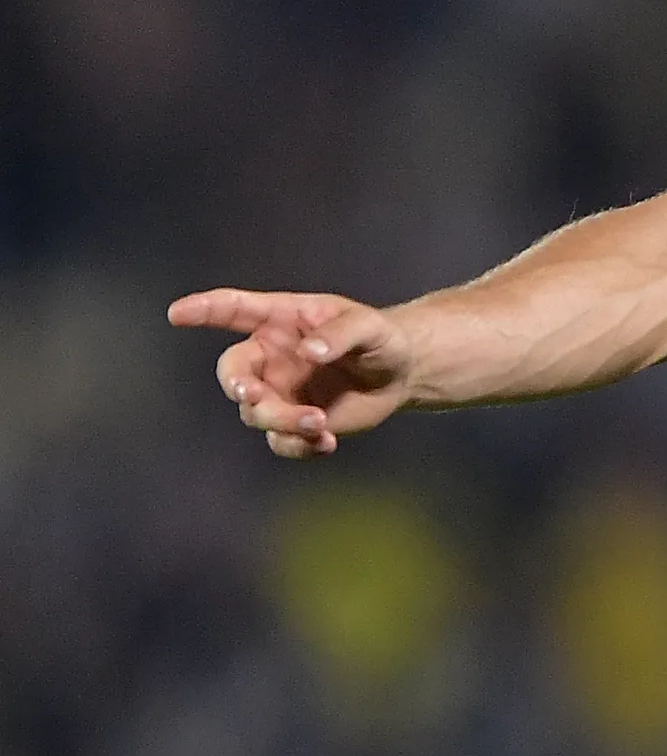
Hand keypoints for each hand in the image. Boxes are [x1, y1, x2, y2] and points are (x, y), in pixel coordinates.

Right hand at [168, 289, 417, 458]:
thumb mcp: (369, 327)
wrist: (400, 374)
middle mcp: (270, 357)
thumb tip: (309, 351)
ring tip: (320, 422)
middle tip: (254, 396)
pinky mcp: (293, 423)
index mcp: (281, 321)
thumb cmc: (380, 338)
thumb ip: (340, 334)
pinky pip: (281, 441)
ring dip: (282, 420)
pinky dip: (299, 445)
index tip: (177, 312)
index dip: (205, 309)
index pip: (235, 310)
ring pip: (256, 413)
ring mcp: (279, 392)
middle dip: (238, 386)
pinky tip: (328, 443)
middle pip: (233, 373)